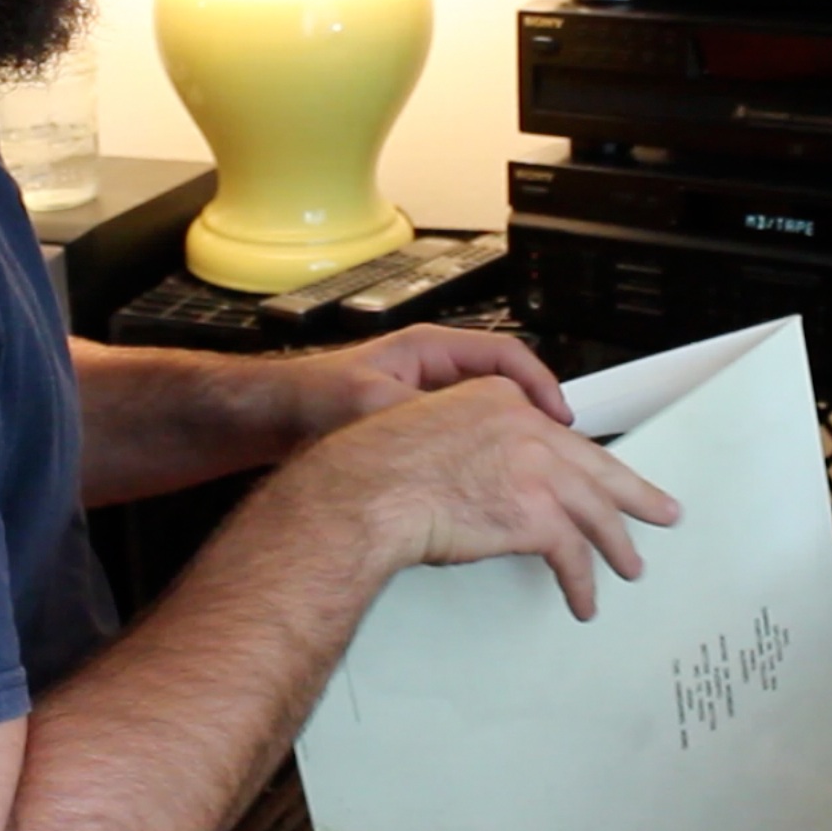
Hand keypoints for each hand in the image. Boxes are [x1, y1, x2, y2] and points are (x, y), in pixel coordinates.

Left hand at [274, 324, 573, 445]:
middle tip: (559, 447)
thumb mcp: (368, 401)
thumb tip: (457, 431)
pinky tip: (491, 482)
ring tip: (534, 467)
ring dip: (513, 439)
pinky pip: (466, 439)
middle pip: (505, 387)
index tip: (557, 415)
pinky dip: (485, 458)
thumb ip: (415, 411)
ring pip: (489, 415)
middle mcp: (433, 371)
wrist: (272, 418)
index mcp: (430, 349)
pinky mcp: (417, 430)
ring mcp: (427, 401)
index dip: (538, 384)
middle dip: (534, 417)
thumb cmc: (310, 396)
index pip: (504, 356)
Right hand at [284, 375, 679, 620]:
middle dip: (633, 494)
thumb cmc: (379, 466)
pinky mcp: (536, 514)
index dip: (583, 461)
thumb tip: (484, 478)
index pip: (558, 434)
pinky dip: (582, 582)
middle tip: (660, 509)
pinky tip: (583, 598)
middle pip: (596, 465)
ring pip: (597, 511)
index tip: (601, 475)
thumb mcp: (428, 428)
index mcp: (499, 400)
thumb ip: (469, 443)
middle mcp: (526, 427)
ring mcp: (537, 468)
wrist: (368, 489)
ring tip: (630, 566)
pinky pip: (573, 555)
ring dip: (616, 545)